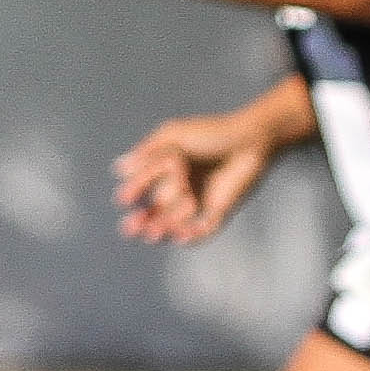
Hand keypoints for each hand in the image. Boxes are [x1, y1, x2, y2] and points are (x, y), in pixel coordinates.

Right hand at [114, 109, 280, 244]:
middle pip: (155, 210)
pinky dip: (190, 236)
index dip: (134, 194)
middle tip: (130, 227)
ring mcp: (198, 202)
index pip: (144, 186)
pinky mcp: (218, 212)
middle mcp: (180, 189)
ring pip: (175, 222)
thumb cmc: (212, 133)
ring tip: (152, 232)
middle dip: (142, 221)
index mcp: (166, 171)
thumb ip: (149, 151)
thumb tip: (119, 168)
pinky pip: (202, 230)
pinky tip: (179, 237)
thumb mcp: (175, 136)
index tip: (125, 199)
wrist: (249, 140)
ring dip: (162, 229)